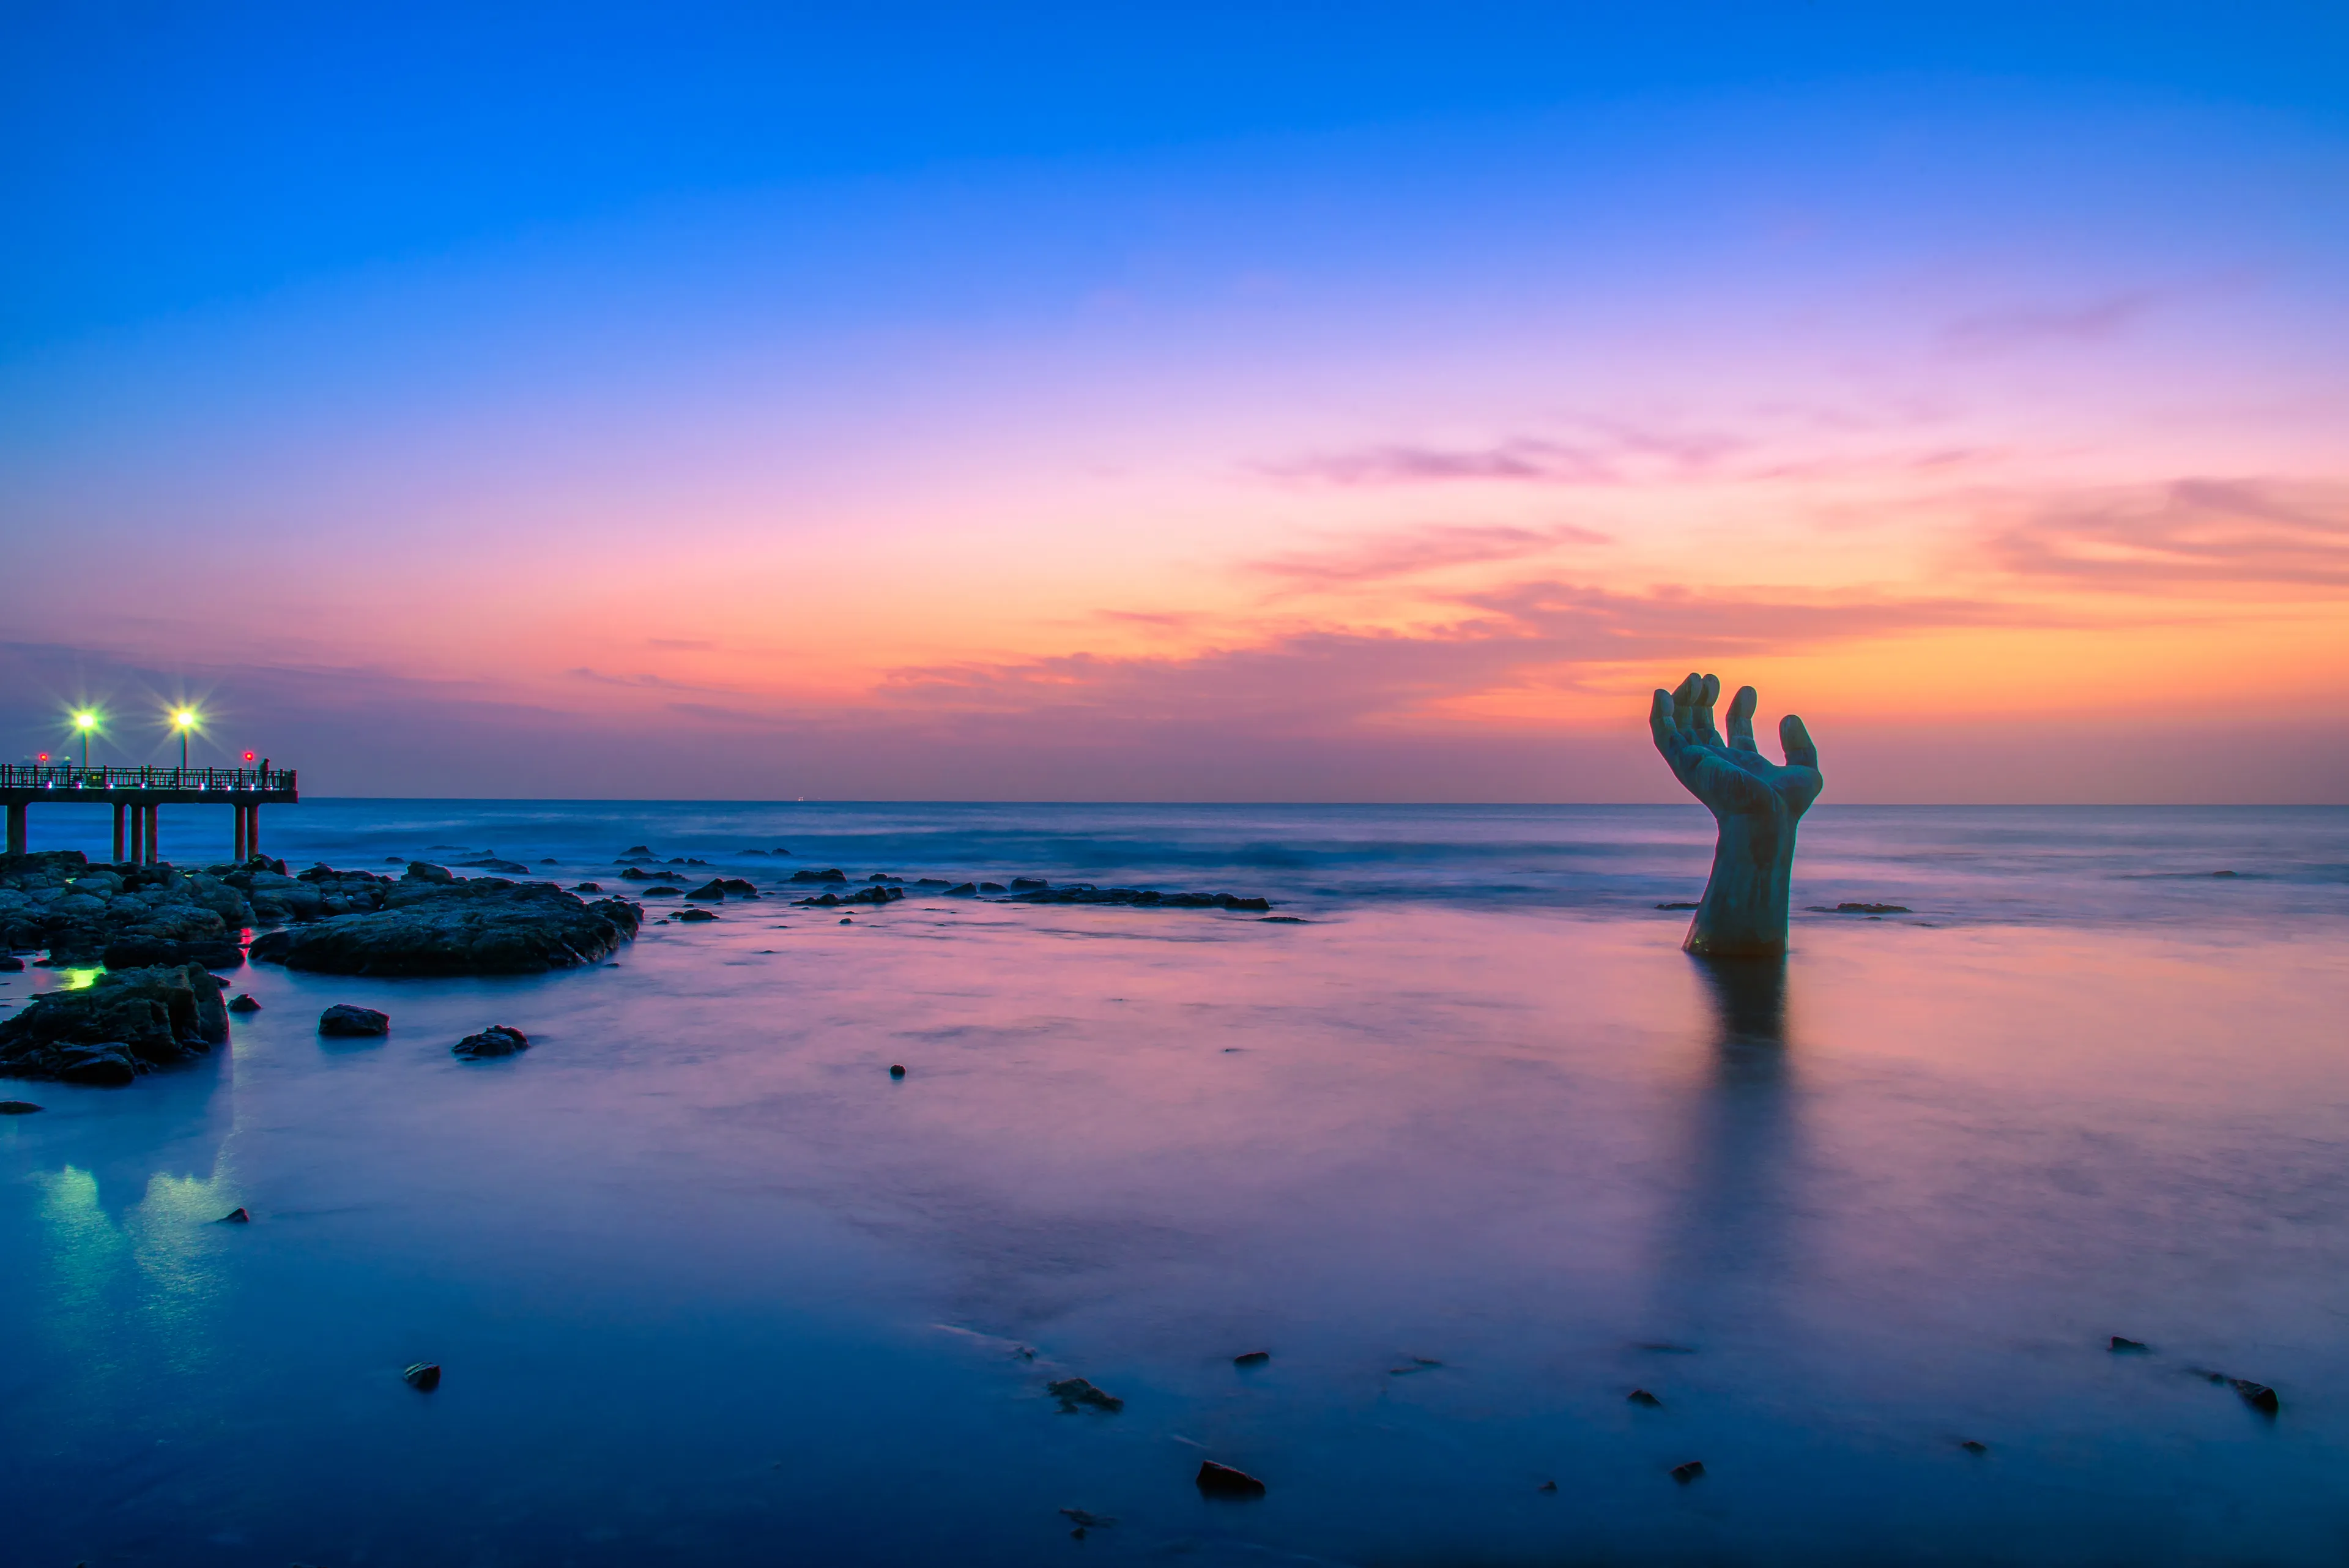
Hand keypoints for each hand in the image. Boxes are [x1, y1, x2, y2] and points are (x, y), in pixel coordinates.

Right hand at [1648, 674, 1820, 824]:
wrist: (1764, 816)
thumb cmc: (1785, 804)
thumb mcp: (1805, 770)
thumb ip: (1800, 745)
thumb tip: (1789, 718)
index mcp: (1743, 764)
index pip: (1735, 730)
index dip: (1741, 708)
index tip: (1749, 691)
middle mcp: (1718, 763)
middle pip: (1703, 726)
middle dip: (1706, 700)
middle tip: (1711, 678)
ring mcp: (1699, 763)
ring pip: (1681, 727)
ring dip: (1684, 701)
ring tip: (1696, 678)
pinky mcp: (1685, 762)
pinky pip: (1663, 736)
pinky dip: (1659, 715)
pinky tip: (1663, 694)